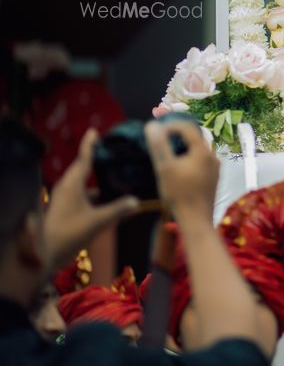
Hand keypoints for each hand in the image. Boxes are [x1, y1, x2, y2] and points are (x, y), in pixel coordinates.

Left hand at [43, 129, 138, 271]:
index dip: (90, 145)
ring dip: (95, 179)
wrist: (44, 254)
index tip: (94, 131)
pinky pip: (82, 195)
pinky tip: (106, 199)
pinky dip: (94, 193)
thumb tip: (137, 201)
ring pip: (82, 183)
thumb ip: (118, 210)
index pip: (83, 159)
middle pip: (82, 168)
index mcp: (72, 184)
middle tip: (108, 150)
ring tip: (112, 174)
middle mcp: (66, 188)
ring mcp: (64, 199)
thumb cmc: (69, 233)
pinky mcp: (65, 210)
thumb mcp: (97, 221)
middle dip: (94, 159)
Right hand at [146, 120, 218, 221]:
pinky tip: (177, 167)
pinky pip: (200, 160)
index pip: (187, 127)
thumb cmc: (179, 193)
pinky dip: (188, 158)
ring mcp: (215, 167)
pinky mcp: (213, 177)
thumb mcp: (165, 168)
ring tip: (166, 153)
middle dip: (176, 135)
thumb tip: (152, 125)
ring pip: (197, 149)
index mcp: (203, 151)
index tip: (156, 130)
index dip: (171, 125)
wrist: (196, 219)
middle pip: (194, 137)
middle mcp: (212, 156)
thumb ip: (159, 146)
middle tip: (159, 139)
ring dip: (182, 147)